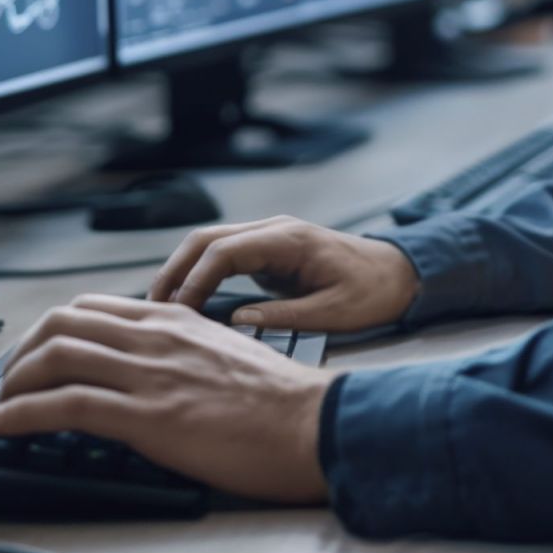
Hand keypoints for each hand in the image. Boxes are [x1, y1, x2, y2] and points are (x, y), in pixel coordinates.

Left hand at [0, 294, 335, 502]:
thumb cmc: (279, 401)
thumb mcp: (225, 353)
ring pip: (56, 356)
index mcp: (175, 320)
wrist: (311, 423)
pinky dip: (19, 414)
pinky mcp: (147, 415)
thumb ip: (185, 350)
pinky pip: (65, 405)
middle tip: (10, 381)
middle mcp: (155, 337)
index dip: (51, 330)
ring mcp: (149, 374)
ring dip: (12, 382)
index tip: (37, 357)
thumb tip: (157, 370)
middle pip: (63, 322)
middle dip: (22, 352)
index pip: (92, 307)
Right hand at [147, 215, 420, 332]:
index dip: (194, 280)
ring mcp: (270, 237)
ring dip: (182, 271)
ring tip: (161, 308)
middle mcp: (274, 230)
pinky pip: (223, 257)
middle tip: (151, 308)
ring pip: (210, 244)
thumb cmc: (374, 292)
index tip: (178, 312)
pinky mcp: (269, 252)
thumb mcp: (335, 313)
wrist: (401, 274)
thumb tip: (237, 322)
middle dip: (175, 270)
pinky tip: (187, 302)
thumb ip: (285, 317)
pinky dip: (200, 275)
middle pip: (206, 239)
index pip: (224, 251)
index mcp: (289, 239)